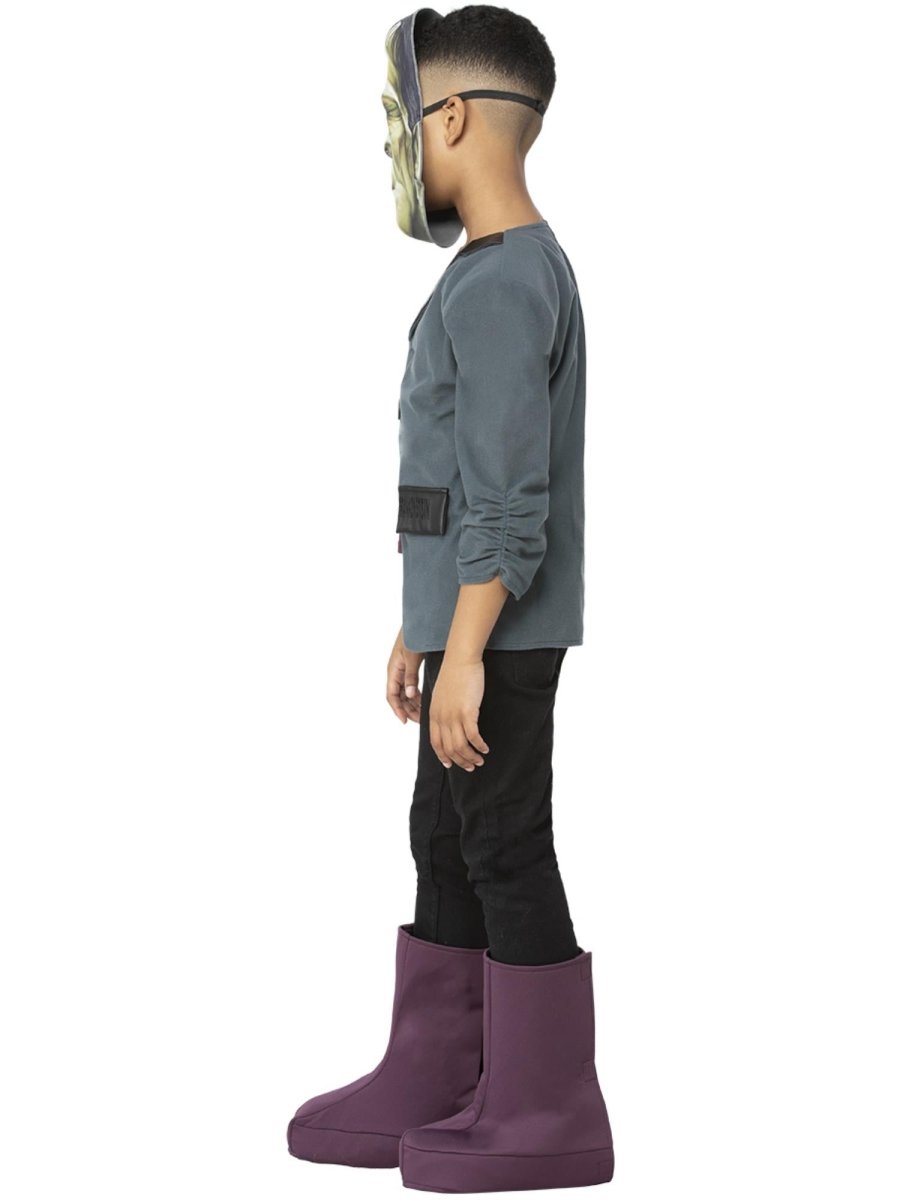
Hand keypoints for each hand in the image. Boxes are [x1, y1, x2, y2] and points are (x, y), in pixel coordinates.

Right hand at [387, 625, 422, 723]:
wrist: (420, 622)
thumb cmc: (413, 636)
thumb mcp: (412, 657)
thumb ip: (410, 676)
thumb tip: (411, 695)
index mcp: (393, 670)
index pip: (392, 695)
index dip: (398, 709)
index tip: (405, 720)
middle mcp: (396, 672)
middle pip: (399, 697)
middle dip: (408, 710)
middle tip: (419, 721)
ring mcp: (402, 670)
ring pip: (405, 693)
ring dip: (413, 704)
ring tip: (423, 713)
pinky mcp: (410, 668)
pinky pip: (411, 686)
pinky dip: (417, 695)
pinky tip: (424, 701)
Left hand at [429, 655, 490, 770]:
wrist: (460, 659)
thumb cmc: (454, 674)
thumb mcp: (441, 695)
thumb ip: (442, 710)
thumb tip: (449, 722)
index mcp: (434, 714)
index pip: (436, 743)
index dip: (444, 756)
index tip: (451, 764)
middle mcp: (442, 718)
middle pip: (449, 749)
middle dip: (460, 761)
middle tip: (471, 766)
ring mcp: (454, 716)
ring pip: (460, 746)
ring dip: (471, 757)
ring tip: (480, 760)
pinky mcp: (467, 712)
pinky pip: (473, 736)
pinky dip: (479, 746)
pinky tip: (486, 748)